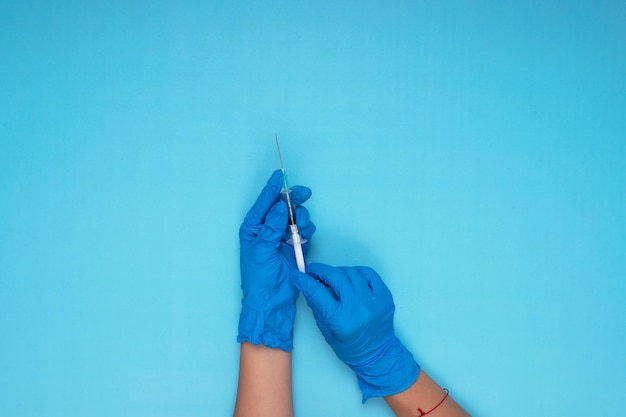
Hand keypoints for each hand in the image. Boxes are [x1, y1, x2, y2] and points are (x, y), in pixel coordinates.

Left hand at [238, 170, 314, 351]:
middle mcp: (267, 229)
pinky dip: (307, 230)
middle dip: (293, 199)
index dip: (272, 188)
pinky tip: (304, 237)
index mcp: (253, 228)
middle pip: (281, 206)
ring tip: (301, 228)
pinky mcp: (295, 245)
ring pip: (296, 216)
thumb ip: (271, 227)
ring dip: (301, 218)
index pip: (263, 203)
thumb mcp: (262, 250)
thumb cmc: (259, 278)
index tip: (280, 175)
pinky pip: (304, 230)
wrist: (272, 300)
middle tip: (304, 193)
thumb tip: (278, 206)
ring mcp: (282, 237)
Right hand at [291, 263, 418, 401]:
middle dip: (320, 271)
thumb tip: (308, 286)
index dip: (304, 281)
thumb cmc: (350, 346)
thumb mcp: (327, 331)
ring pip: (352, 272)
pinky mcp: (385, 297)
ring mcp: (374, 301)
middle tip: (313, 271)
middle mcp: (358, 309)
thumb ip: (317, 307)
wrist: (377, 354)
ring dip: (338, 272)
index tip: (297, 275)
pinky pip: (369, 274)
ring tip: (333, 277)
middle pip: (336, 277)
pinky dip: (357, 272)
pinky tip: (351, 278)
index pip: (318, 292)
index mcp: (340, 321)